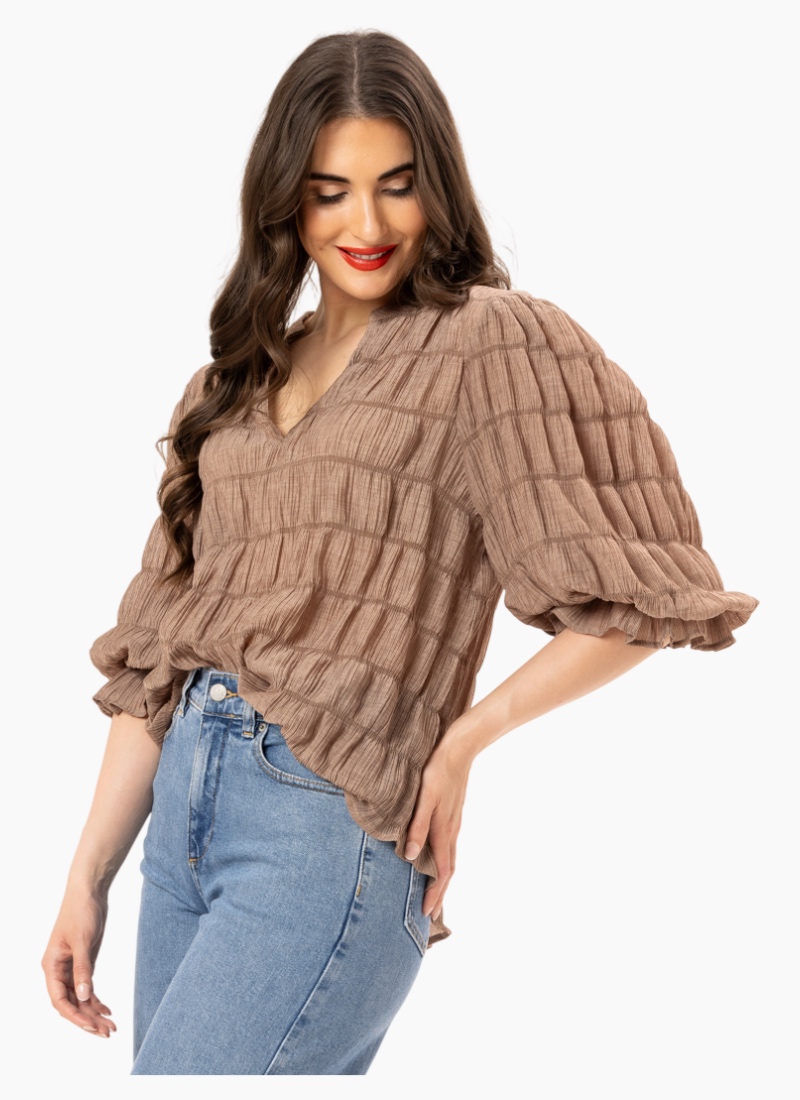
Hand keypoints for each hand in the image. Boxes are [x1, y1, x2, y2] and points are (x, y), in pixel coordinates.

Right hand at [42, 889, 116, 1038]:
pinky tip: (107, 1010)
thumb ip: (83, 968)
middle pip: (71, 1002)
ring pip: (80, 998)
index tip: (90, 1026)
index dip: (74, 1015)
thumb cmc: (81, 911)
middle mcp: (59, 970)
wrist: (89, 891)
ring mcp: (71, 968)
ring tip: (110, 1027)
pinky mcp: (83, 963)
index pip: (60, 999)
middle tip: (107, 1032)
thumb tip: (85, 996)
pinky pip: (87, 987)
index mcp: (52, 965)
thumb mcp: (83, 940)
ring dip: (93, 1013)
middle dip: (87, 1019)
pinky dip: (96, 1000)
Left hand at [403, 730, 473, 921]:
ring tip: (433, 895)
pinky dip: (443, 864)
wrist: (460, 749)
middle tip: (431, 915)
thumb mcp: (424, 797)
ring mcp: (454, 824)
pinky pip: (449, 848)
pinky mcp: (452, 816)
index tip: (427, 914)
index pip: (442, 872)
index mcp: (443, 831)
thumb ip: (417, 826)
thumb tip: (411, 857)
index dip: (435, 893)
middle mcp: (451, 832)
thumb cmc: (438, 771)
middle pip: (448, 872)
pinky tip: (436, 861)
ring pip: (449, 860)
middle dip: (439, 894)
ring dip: (442, 881)